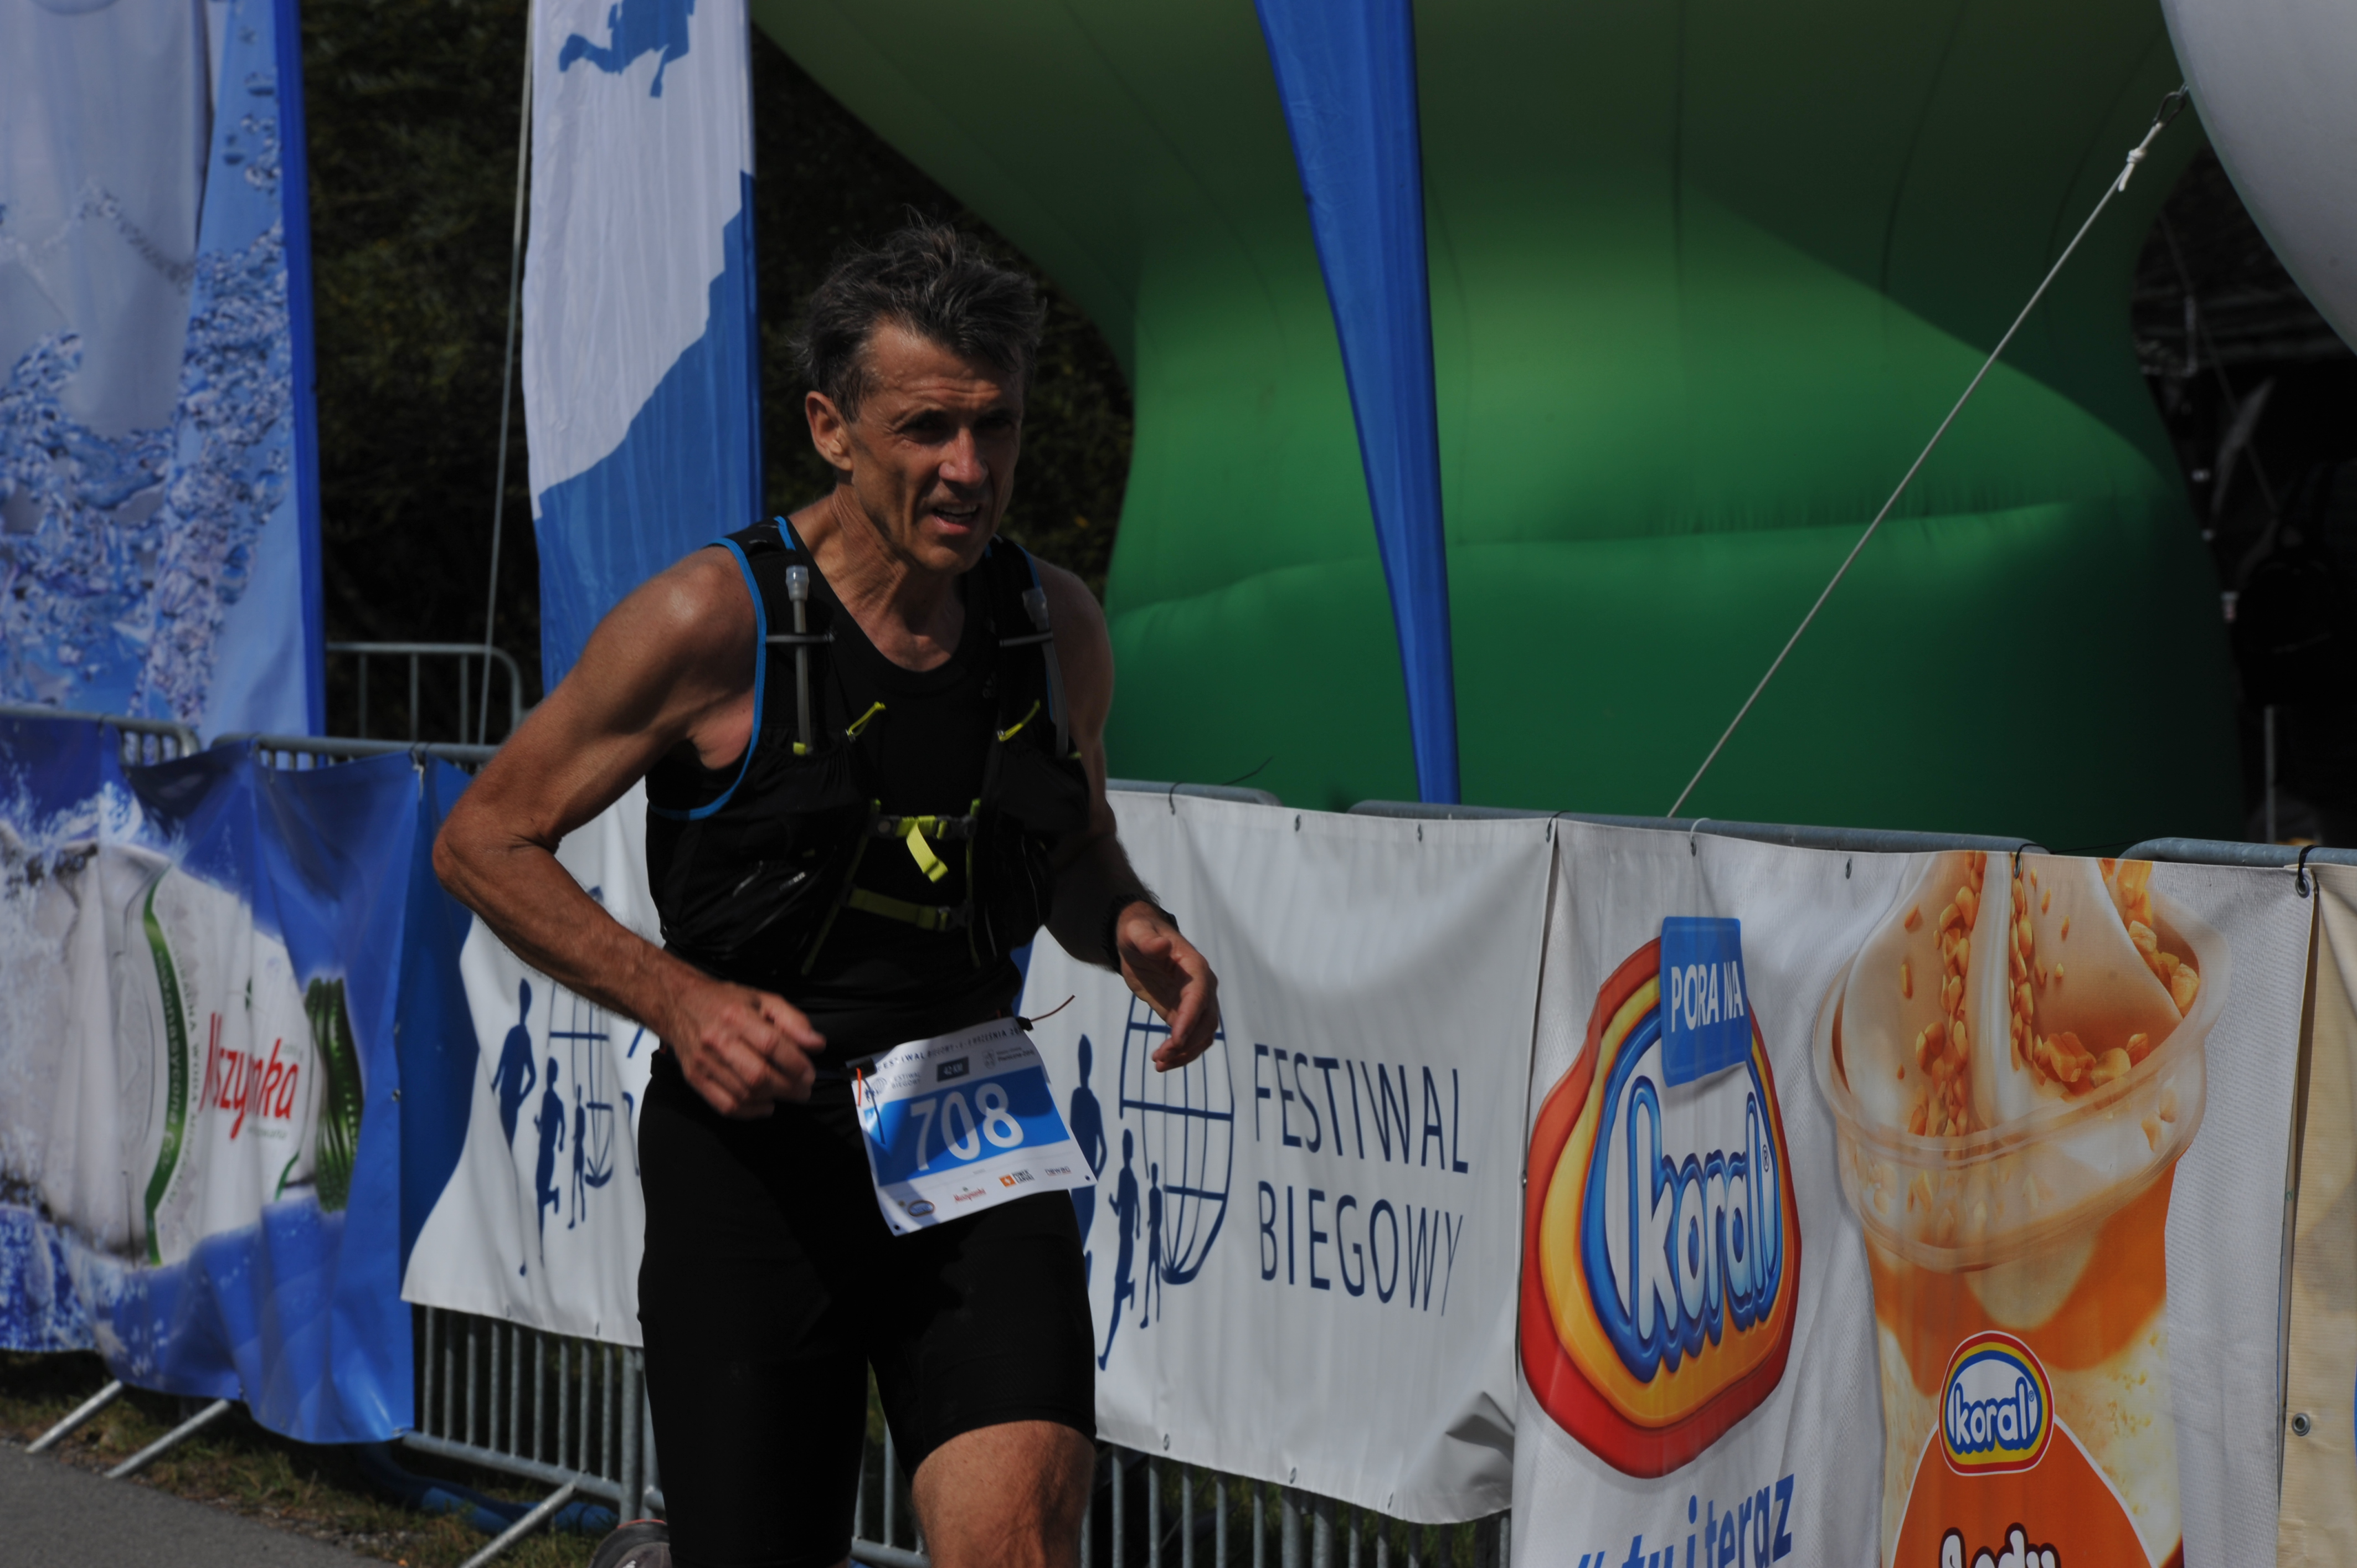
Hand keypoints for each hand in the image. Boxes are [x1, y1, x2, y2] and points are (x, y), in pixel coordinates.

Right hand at [663, 977, 825, 1116]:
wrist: (678, 1004)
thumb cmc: (725, 1002)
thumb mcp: (763, 1000)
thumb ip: (793, 1021)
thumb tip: (816, 1044)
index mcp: (737, 1015)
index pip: (771, 1045)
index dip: (795, 1063)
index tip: (810, 1073)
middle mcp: (717, 1040)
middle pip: (758, 1075)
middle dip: (788, 1087)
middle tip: (804, 1090)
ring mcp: (703, 1062)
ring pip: (744, 1093)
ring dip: (772, 1099)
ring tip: (788, 1094)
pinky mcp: (695, 1078)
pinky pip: (725, 1105)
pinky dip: (750, 1112)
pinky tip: (765, 1105)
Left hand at [1113, 904, 1220, 1071]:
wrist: (1139, 940)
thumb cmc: (1139, 933)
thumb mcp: (1137, 933)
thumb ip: (1148, 940)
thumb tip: (1161, 946)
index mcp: (1195, 967)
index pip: (1200, 996)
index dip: (1190, 1019)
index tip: (1175, 1039)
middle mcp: (1202, 987)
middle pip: (1207, 1021)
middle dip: (1187, 1043)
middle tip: (1160, 1057)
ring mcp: (1195, 1003)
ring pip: (1203, 1035)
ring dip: (1185, 1053)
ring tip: (1159, 1064)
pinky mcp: (1183, 1013)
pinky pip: (1191, 1038)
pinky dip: (1180, 1053)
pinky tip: (1161, 1061)